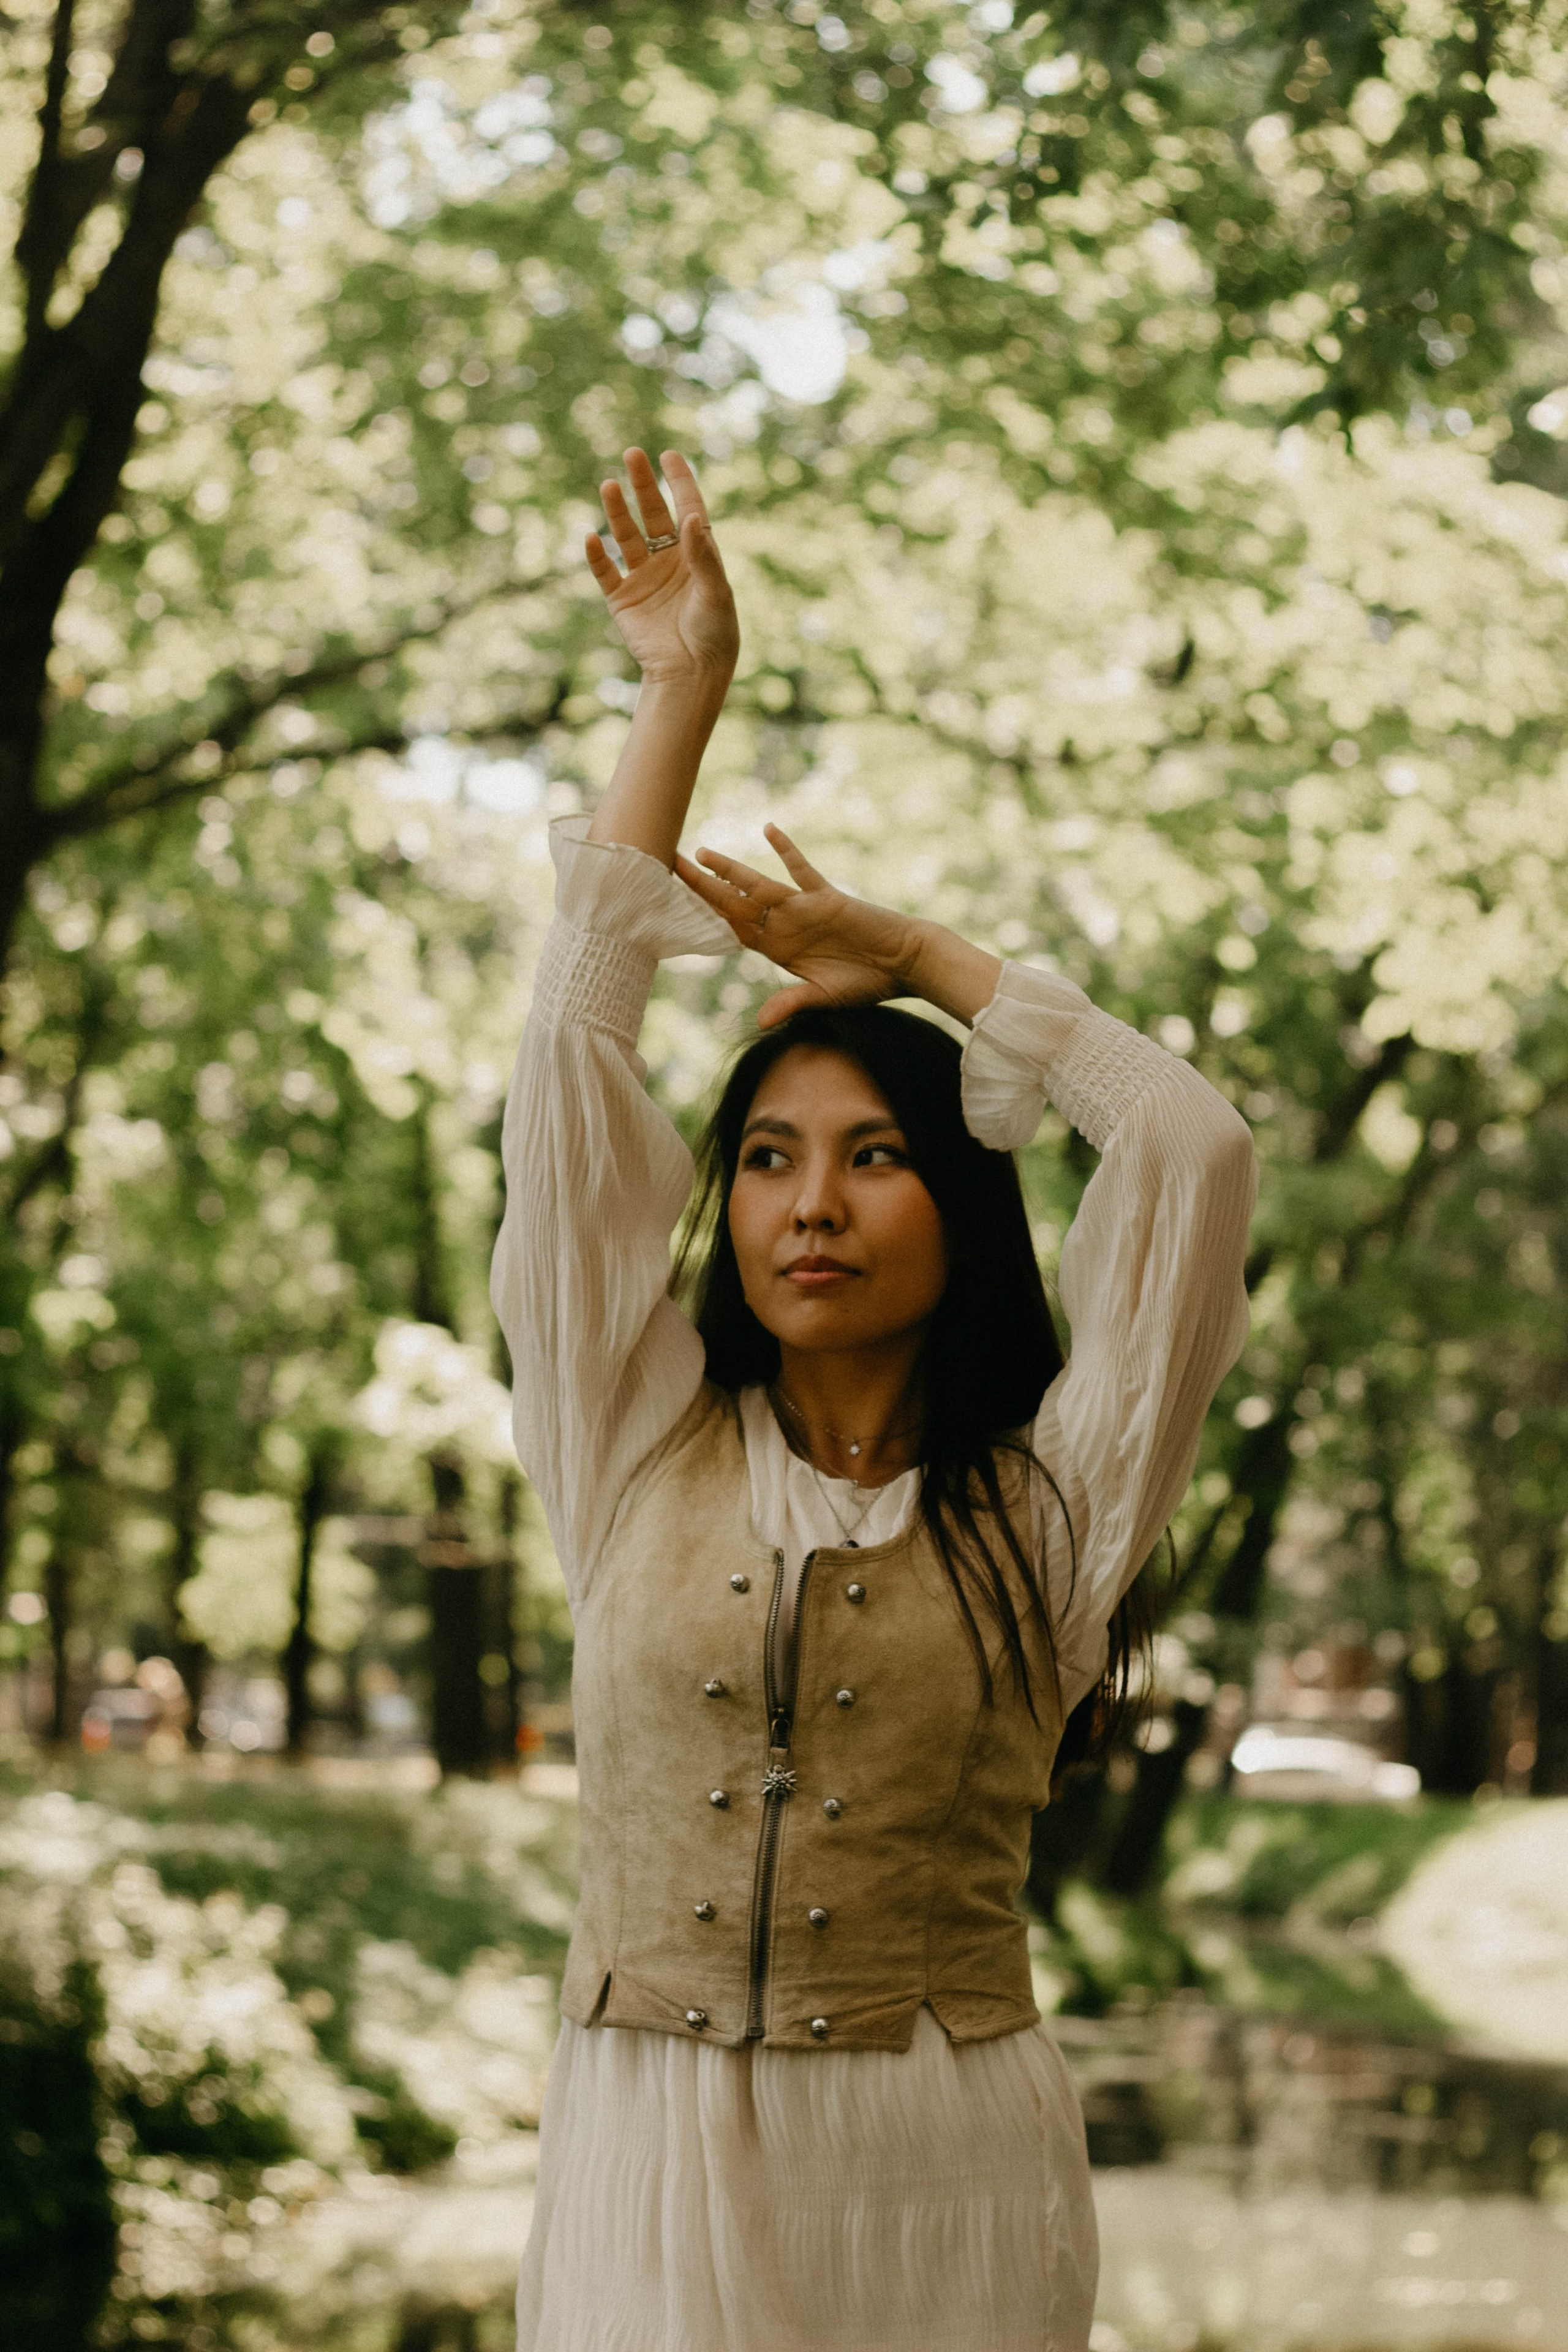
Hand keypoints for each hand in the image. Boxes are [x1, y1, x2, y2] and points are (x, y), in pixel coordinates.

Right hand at [585, 449, 737, 683]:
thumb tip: (691, 518)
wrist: (690, 675)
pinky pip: (605, 572)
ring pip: (627, 536)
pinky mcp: (623, 600)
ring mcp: (644, 579)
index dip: (679, 482)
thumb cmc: (713, 635)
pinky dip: (596, 556)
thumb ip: (703, 556)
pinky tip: (591, 537)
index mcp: (697, 557)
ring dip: (617, 511)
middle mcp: (669, 562)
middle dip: (643, 486)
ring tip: (608, 484)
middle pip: (654, 515)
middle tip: (633, 455)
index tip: (669, 455)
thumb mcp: (715, 593)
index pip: (687, 510)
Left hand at [676, 826, 920, 1028]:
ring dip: (730, 870)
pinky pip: (802, 871)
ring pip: (758, 886)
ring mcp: (803, 909)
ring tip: (702, 853)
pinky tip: (769, 829)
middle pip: (734, 905)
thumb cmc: (868, 983)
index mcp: (777, 950)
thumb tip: (761, 1022)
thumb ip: (792, 1003)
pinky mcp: (827, 897)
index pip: (731, 931)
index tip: (676, 906)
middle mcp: (784, 926)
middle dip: (702, 888)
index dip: (704, 919)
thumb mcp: (825, 997)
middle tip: (671, 865)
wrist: (904, 963)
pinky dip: (787, 851)